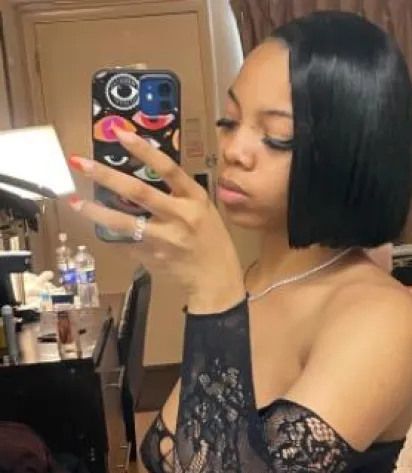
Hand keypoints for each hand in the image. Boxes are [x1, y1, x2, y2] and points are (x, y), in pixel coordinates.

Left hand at [67, 129, 242, 298]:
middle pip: (138, 191)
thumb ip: (177, 197)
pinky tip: (100, 231)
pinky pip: (127, 244)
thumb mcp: (203, 212)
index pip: (167, 168)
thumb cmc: (212, 243)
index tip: (120, 133)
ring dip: (96, 212)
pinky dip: (113, 237)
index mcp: (195, 198)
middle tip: (80, 163)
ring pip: (124, 222)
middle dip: (105, 175)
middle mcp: (180, 215)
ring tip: (75, 202)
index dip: (142, 150)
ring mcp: (165, 238)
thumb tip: (141, 181)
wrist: (217, 282)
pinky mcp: (153, 257)